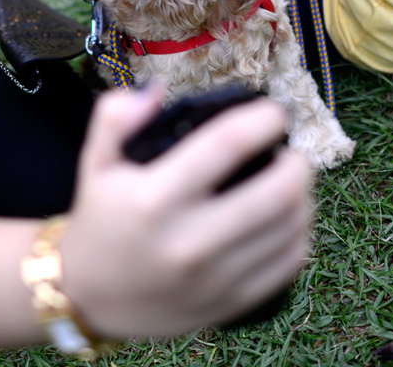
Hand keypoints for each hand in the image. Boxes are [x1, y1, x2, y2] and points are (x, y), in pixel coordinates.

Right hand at [59, 83, 311, 338]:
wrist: (88, 296)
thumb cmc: (99, 219)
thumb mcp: (94, 162)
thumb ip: (114, 117)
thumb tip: (157, 89)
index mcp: (155, 198)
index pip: (228, 144)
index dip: (264, 120)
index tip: (274, 112)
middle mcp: (188, 240)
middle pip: (277, 190)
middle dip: (297, 162)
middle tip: (290, 151)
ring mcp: (214, 277)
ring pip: (290, 227)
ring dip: (303, 196)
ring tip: (292, 181)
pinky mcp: (230, 303)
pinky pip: (288, 264)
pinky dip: (299, 234)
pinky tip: (289, 218)